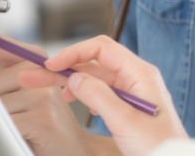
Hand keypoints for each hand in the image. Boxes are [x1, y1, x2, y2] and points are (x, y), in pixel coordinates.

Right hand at [20, 35, 186, 155]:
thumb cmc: (159, 145)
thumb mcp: (125, 121)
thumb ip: (99, 96)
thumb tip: (75, 78)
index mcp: (140, 73)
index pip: (102, 49)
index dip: (74, 53)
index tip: (51, 64)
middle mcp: (136, 77)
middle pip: (94, 62)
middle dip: (65, 67)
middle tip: (35, 74)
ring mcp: (133, 91)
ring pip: (95, 76)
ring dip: (71, 79)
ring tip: (46, 87)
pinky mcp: (128, 105)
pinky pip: (101, 90)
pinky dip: (83, 92)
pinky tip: (72, 99)